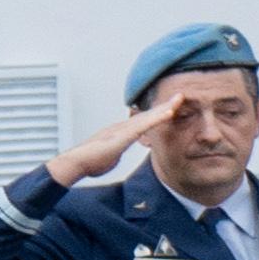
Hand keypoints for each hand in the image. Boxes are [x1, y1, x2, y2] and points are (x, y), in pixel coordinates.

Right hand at [48, 94, 183, 188]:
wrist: (77, 163)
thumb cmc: (91, 161)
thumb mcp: (109, 156)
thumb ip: (115, 152)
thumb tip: (115, 155)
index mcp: (121, 132)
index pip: (144, 121)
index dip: (158, 114)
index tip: (172, 108)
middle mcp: (123, 127)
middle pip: (148, 114)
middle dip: (165, 106)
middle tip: (181, 96)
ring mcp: (123, 130)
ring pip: (148, 116)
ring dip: (165, 108)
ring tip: (179, 99)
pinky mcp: (123, 136)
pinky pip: (144, 125)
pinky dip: (157, 118)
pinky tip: (169, 113)